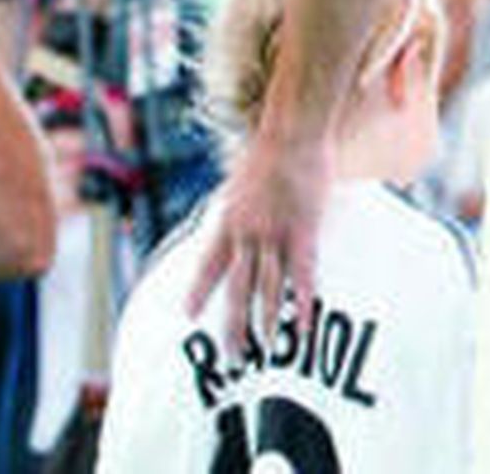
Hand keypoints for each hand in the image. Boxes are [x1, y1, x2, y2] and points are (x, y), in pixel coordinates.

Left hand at [187, 122, 332, 346]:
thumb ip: (240, 200)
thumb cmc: (273, 146)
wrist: (292, 130)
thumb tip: (238, 209)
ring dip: (266, 323)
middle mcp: (246, 233)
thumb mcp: (242, 178)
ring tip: (266, 352)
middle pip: (237, 288)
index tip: (187, 316)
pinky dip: (301, 304)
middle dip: (233, 325)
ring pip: (268, 289)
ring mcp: (274, 234)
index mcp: (229, 219)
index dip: (199, 290)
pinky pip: (302, 276)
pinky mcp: (302, 231)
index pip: (209, 263)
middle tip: (231, 358)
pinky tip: (301, 328)